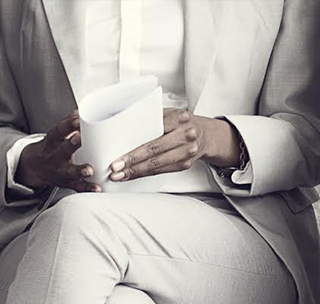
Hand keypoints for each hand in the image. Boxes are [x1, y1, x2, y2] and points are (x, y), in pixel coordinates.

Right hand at [14, 112, 95, 192]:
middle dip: (72, 144)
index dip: (68, 125)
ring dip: (80, 170)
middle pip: (64, 149)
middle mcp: (55, 155)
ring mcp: (60, 170)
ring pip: (70, 170)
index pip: (59, 130)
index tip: (78, 119)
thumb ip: (69, 123)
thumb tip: (80, 111)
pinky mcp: (67, 182)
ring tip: (90, 170)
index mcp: (54, 141)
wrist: (35, 168)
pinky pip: (77, 186)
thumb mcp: (56, 134)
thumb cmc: (52, 147)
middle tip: (80, 139)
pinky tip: (97, 188)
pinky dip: (87, 188)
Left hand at [108, 108, 244, 181]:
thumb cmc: (180, 123)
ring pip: (157, 164)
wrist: (204, 135)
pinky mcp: (186, 164)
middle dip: (132, 160)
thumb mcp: (168, 113)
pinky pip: (162, 171)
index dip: (136, 142)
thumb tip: (121, 127)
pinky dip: (144, 174)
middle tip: (115, 167)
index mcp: (180, 118)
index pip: (154, 131)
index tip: (118, 150)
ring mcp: (188, 151)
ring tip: (119, 175)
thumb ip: (151, 118)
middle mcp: (186, 135)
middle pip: (155, 149)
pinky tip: (132, 175)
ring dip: (136, 171)